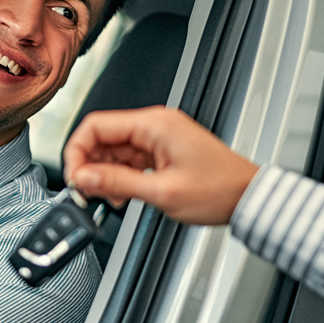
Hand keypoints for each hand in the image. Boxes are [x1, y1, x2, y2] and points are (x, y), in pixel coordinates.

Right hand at [63, 106, 258, 224]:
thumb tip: (83, 178)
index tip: (74, 177)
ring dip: (104, 172)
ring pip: (113, 149)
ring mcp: (158, 136)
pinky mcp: (162, 149)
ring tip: (109, 196)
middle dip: (89, 165)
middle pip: (102, 137)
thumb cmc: (220, 190)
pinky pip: (128, 157)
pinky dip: (119, 174)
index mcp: (154, 124)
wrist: (249, 198)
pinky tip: (122, 193)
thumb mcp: (162, 192)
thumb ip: (117, 182)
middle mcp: (155, 124)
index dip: (77, 151)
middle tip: (87, 190)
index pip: (96, 126)